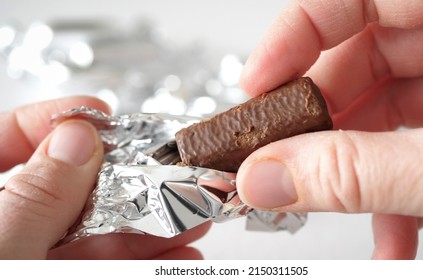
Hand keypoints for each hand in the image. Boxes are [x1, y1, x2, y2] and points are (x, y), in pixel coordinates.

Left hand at [0, 97, 208, 258]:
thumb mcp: (2, 253)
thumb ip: (34, 198)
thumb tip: (78, 141)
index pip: (12, 137)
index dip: (59, 119)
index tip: (103, 116)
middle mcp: (13, 224)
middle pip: (73, 184)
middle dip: (132, 178)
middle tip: (172, 173)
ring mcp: (39, 255)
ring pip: (100, 228)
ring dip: (153, 223)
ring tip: (194, 217)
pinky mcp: (66, 276)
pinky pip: (108, 264)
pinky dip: (146, 258)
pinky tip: (178, 256)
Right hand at [237, 0, 422, 258]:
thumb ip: (357, 173)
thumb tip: (270, 178)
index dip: (291, 37)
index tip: (256, 87)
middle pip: (357, 59)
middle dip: (316, 122)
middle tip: (284, 163)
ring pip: (381, 109)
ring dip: (354, 170)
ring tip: (336, 209)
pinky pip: (414, 139)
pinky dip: (396, 186)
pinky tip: (392, 229)